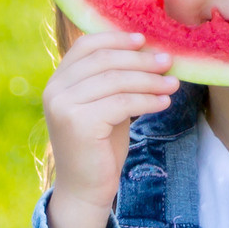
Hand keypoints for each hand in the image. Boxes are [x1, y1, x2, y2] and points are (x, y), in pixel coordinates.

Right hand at [42, 31, 176, 227]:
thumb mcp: (105, 106)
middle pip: (104, 60)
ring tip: (173, 83)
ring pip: (116, 80)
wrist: (85, 188)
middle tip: (168, 61)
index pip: (86, 46)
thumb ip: (113, 80)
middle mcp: (55, 90)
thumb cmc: (99, 147)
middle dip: (140, 59)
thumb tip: (147, 51)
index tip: (144, 40)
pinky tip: (163, 102)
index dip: (116, 39)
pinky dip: (147, 100)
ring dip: (149, 80)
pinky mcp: (78, 122)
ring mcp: (64, 106)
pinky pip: (122, 102)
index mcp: (58, 81)